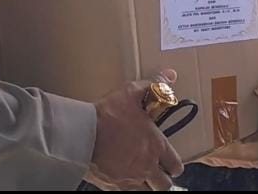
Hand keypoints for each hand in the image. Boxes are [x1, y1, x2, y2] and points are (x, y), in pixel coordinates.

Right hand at [89, 69, 183, 190]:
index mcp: (155, 146)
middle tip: (157, 173)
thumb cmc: (108, 115)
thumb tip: (170, 76)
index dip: (175, 164)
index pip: (175, 165)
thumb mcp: (131, 92)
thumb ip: (154, 85)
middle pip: (165, 185)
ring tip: (142, 180)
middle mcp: (147, 166)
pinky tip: (123, 181)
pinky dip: (129, 189)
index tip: (170, 162)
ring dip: (148, 186)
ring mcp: (130, 180)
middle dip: (163, 180)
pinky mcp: (113, 187)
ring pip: (149, 192)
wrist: (82, 134)